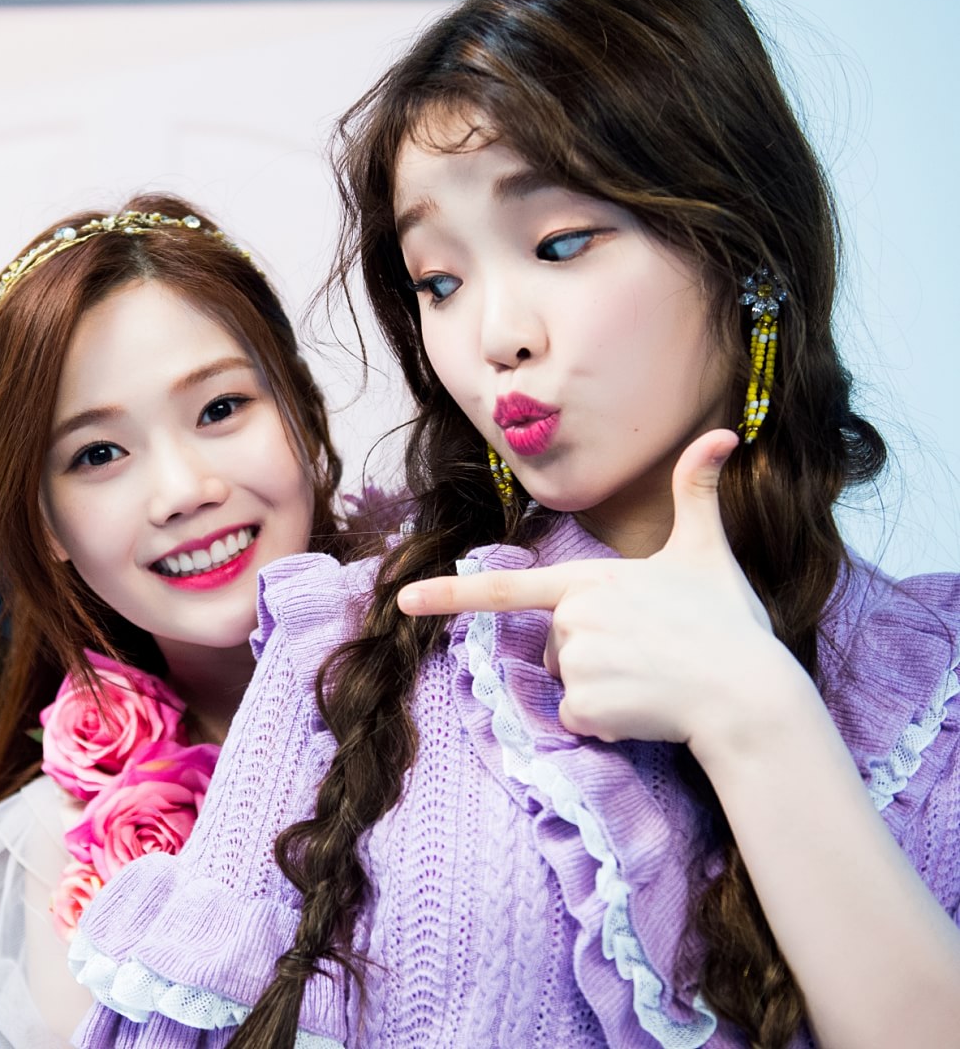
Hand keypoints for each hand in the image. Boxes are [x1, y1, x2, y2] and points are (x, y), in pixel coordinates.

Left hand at [398, 430, 806, 754]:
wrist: (752, 697)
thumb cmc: (729, 626)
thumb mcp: (708, 553)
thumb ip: (698, 494)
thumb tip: (724, 432)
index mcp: (590, 582)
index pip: (504, 590)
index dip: (449, 594)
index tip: (403, 600)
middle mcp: (573, 619)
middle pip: (557, 647)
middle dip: (595, 657)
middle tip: (652, 653)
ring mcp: (576, 663)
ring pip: (569, 685)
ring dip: (605, 691)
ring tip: (653, 679)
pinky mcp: (585, 707)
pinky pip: (579, 720)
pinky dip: (609, 723)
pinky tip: (646, 709)